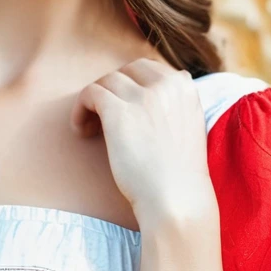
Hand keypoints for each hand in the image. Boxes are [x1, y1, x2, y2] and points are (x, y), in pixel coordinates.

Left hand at [69, 58, 216, 227]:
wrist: (176, 200)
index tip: (124, 107)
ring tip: (92, 127)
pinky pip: (90, 93)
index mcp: (185, 88)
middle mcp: (166, 85)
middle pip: (128, 70)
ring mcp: (142, 96)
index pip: (151, 69)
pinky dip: (81, 109)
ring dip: (96, 100)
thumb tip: (160, 88)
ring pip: (107, 81)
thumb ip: (176, 104)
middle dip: (115, 88)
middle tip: (106, 115)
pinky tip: (82, 131)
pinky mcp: (118, 111)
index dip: (133, 85)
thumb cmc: (179, 174)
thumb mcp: (189, 127)